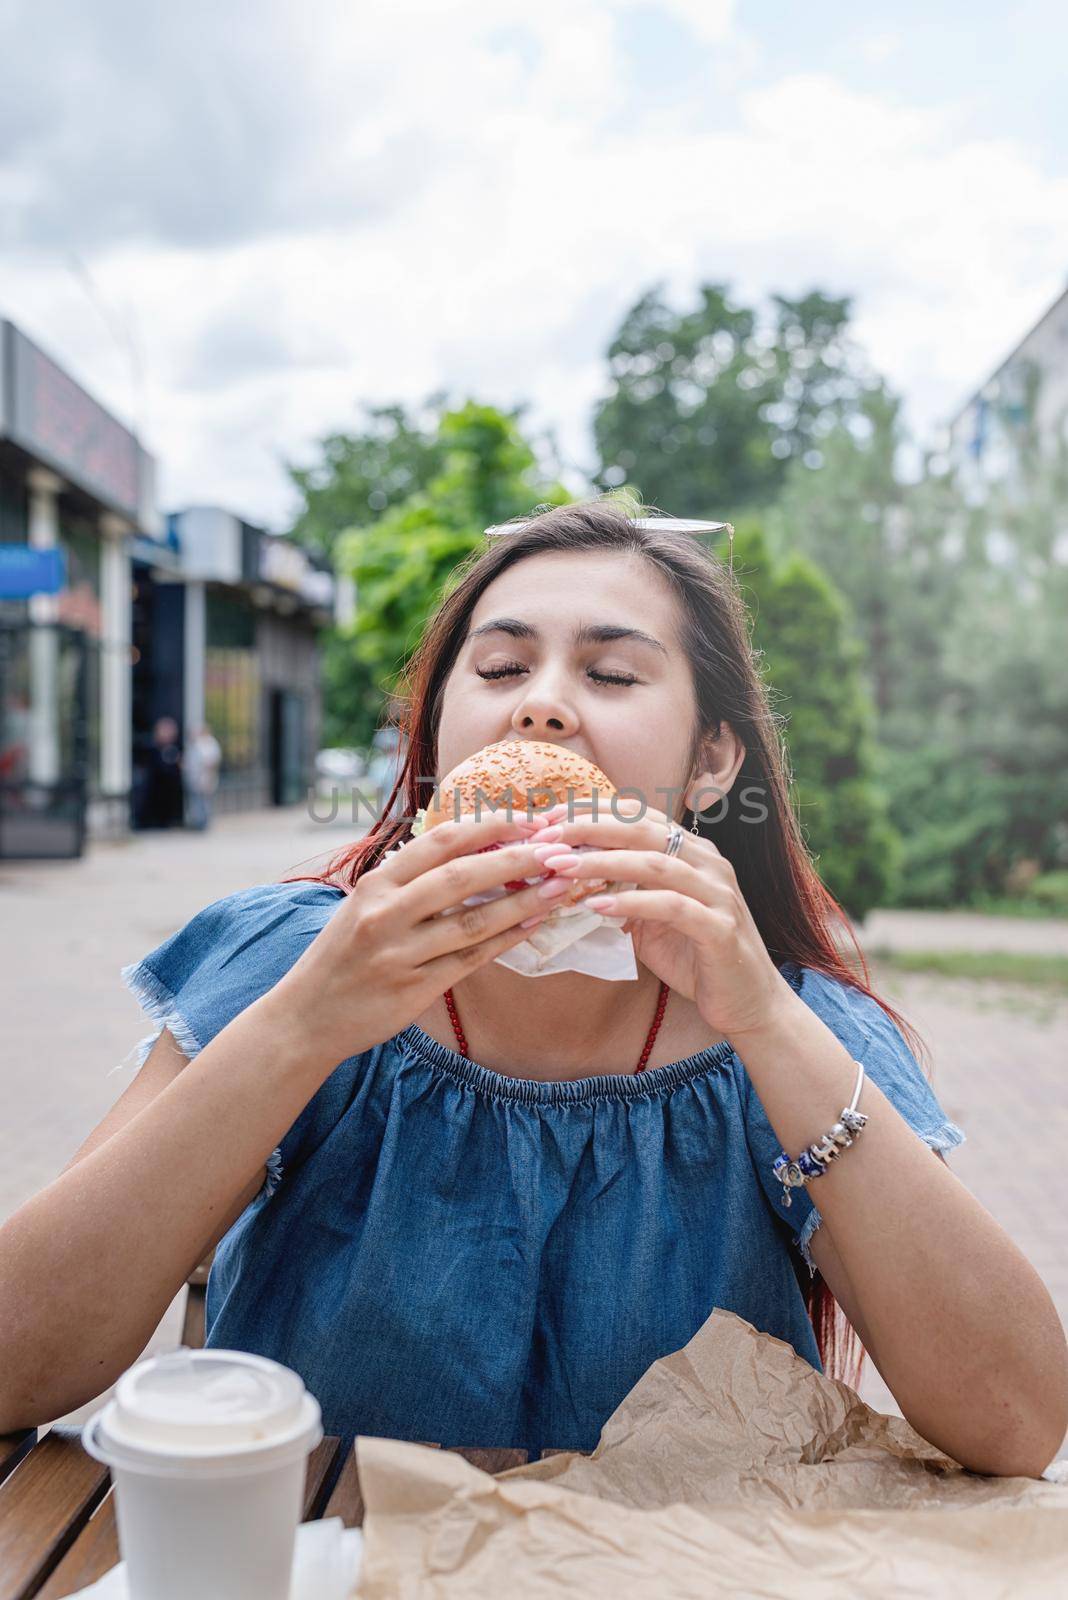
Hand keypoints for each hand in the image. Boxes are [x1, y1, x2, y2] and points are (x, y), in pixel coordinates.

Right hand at [271, 813, 554, 1063]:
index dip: (489, 827)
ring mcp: (400, 954)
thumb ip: (408, 878)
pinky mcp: (414, 990)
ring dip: (523, 902)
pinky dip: (505, 941)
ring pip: (474, 922)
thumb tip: (465, 845)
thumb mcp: (363, 904)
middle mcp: (386, 914)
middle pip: (462, 877)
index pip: (440, 842)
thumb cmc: (341, 954)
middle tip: (558, 849)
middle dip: (517, 859)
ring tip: (560, 887)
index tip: (528, 820)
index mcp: (376, 883)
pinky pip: (470, 960)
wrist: (306, 1016)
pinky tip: (534, 926)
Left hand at [529, 798, 796, 1040]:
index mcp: (692, 852)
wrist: (748, 1003)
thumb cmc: (696, 958)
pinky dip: (632, 904)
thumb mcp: (652, 920)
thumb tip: (572, 879)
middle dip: (591, 828)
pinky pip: (672, 907)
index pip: (639, 816)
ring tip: (561, 866)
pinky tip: (598, 906)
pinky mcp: (720, 928)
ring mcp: (718, 893)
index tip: (550, 818)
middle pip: (644, 830)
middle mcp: (709, 863)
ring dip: (603, 862)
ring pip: (656, 863)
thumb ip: (623, 894)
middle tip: (547, 836)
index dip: (594, 812)